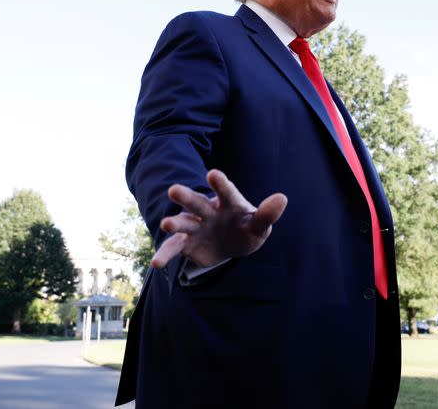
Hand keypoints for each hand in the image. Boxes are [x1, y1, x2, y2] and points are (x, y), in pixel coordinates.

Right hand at [151, 169, 287, 268]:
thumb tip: (282, 198)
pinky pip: (174, 248)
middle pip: (197, 202)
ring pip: (182, 223)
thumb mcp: (259, 226)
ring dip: (174, 223)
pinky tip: (156, 263)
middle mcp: (208, 211)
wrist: (232, 245)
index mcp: (228, 203)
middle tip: (173, 190)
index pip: (226, 192)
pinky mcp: (187, 244)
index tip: (213, 174)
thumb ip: (267, 214)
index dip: (220, 183)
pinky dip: (165, 254)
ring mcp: (195, 227)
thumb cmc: (246, 229)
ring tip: (166, 224)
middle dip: (186, 196)